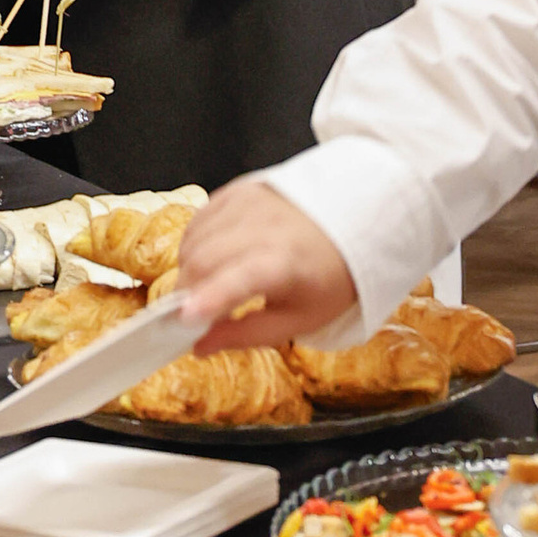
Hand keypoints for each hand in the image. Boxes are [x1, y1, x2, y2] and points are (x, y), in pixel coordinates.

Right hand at [173, 178, 359, 354]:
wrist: (353, 225)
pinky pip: (198, 219)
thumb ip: (246, 335)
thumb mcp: (298, 320)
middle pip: (204, 261)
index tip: (184, 319)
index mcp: (287, 264)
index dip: (210, 298)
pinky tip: (207, 260)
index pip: (241, 279)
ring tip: (203, 288)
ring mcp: (249, 203)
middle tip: (186, 315)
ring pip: (194, 240)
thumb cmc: (326, 278)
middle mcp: (265, 227)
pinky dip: (192, 245)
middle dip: (184, 294)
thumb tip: (198, 347)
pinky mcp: (238, 190)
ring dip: (187, 270)